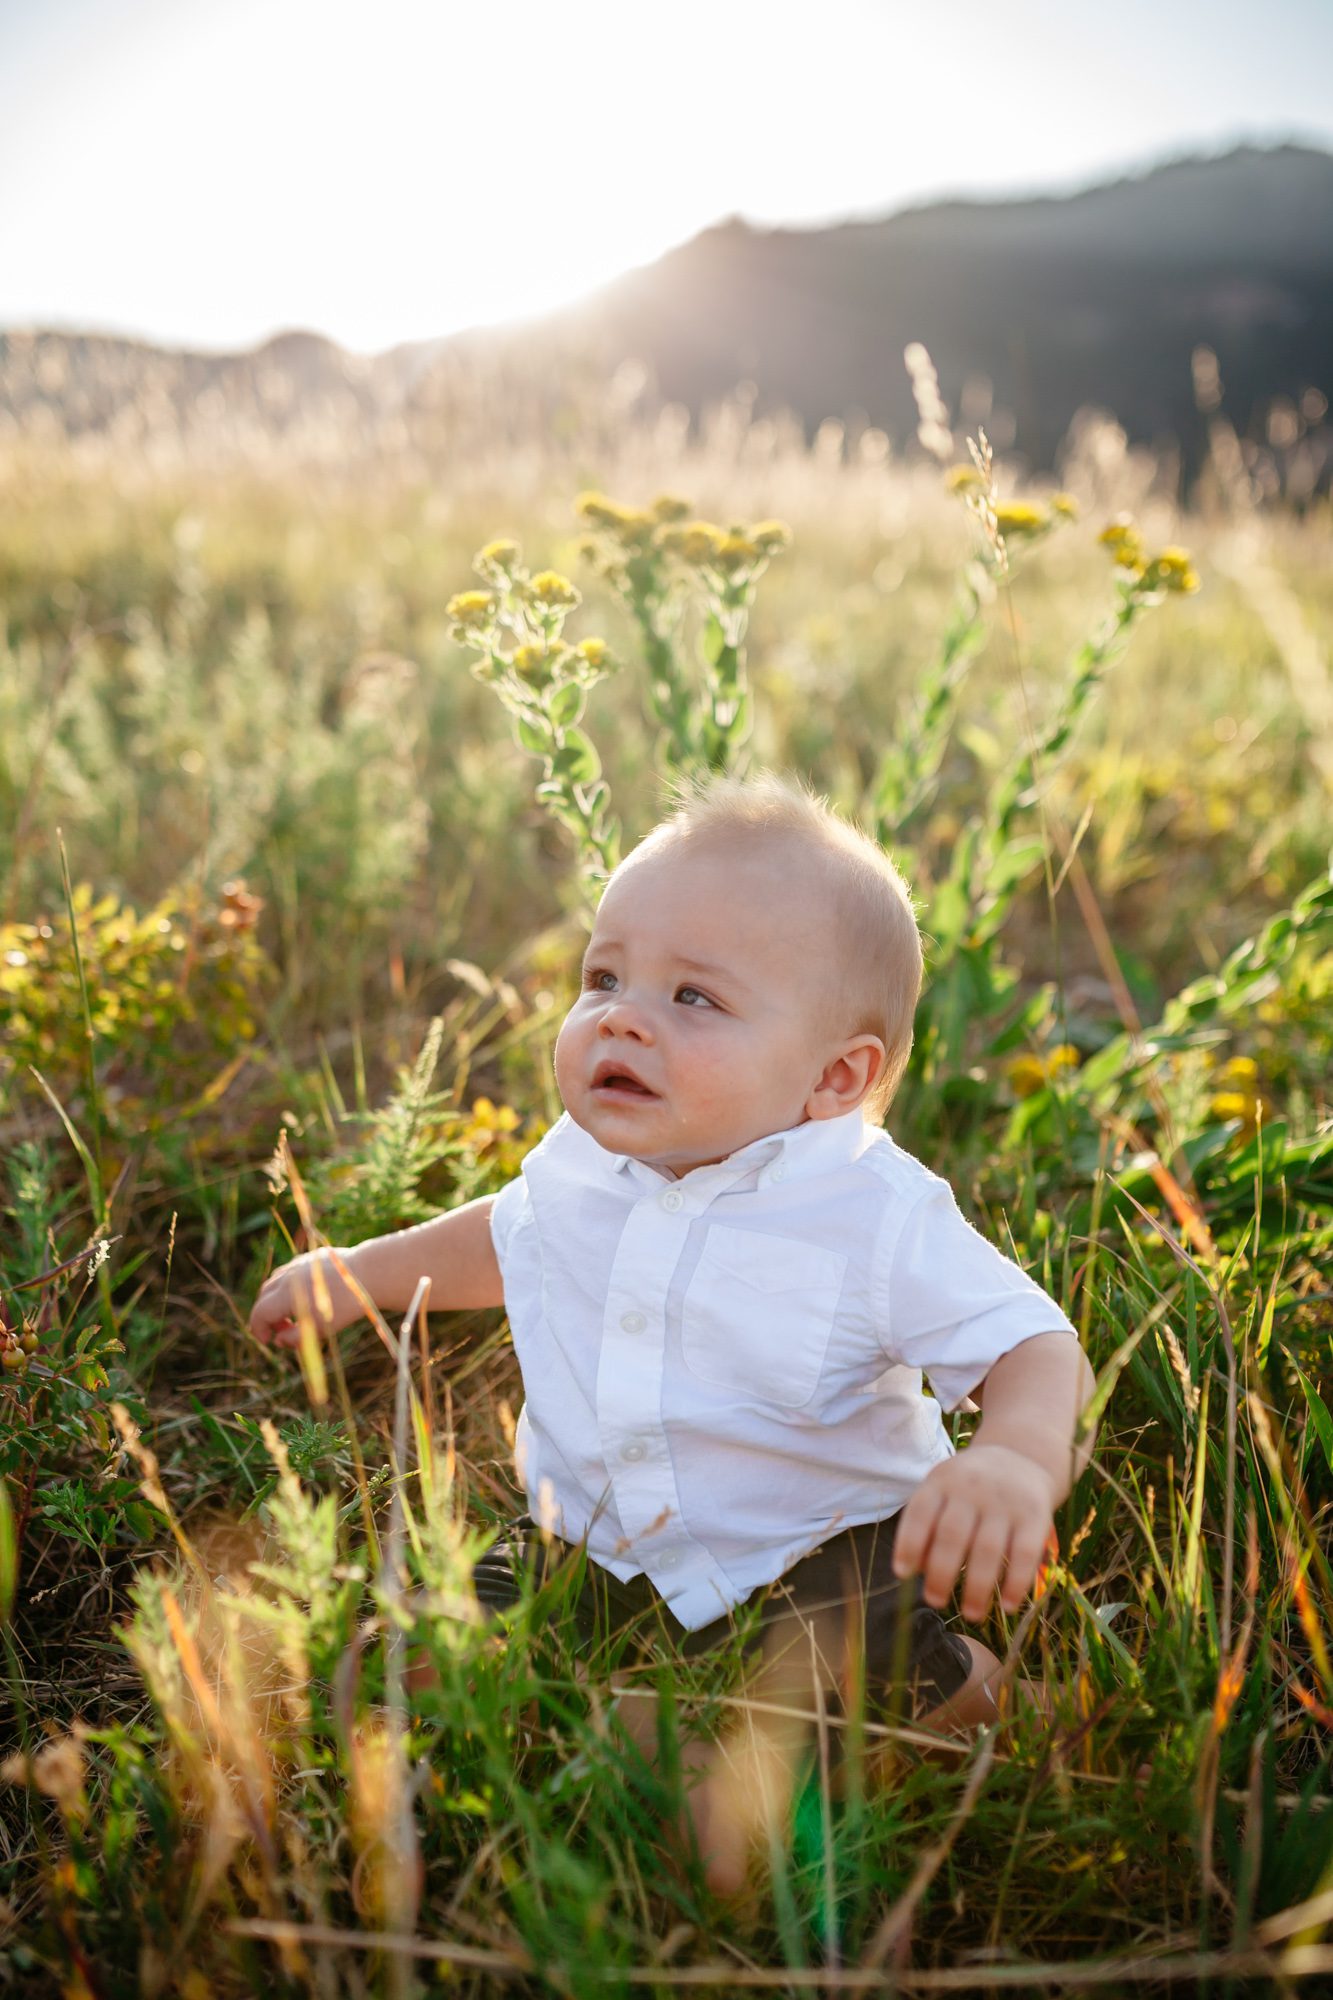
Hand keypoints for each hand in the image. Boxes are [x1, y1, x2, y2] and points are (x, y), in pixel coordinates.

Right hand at [249, 1246, 363, 1347]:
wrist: (368, 1275)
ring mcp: (297, 1264)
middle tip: (283, 1331)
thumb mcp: (318, 1330)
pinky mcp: (310, 1257)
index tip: (268, 1341)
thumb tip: (278, 1339)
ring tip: (293, 1316)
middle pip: (264, 1297)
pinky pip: (290, 1273)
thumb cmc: (344, 1306)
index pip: (259, 1313)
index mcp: (285, 1294)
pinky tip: (305, 1298)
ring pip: (275, 1282)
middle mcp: (287, 1277)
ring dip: (276, 1301)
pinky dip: (288, 1288)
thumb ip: (293, 1338)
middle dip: (267, 1316)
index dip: (259, 1330)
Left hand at [892, 1443, 1056, 1621]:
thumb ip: (925, 1524)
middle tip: (935, 1601)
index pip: (920, 1513)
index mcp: (942, 1481)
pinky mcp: (1035, 1516)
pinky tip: (1007, 1606)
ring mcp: (1005, 1502)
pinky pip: (1025, 1554)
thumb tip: (913, 1570)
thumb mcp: (942, 1491)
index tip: (902, 1575)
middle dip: (941, 1574)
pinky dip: (1016, 1583)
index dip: (908, 1545)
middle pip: (952, 1536)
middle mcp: (972, 1488)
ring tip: (970, 1614)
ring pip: (988, 1550)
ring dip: (977, 1587)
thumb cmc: (968, 1487)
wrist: (1020, 1458)